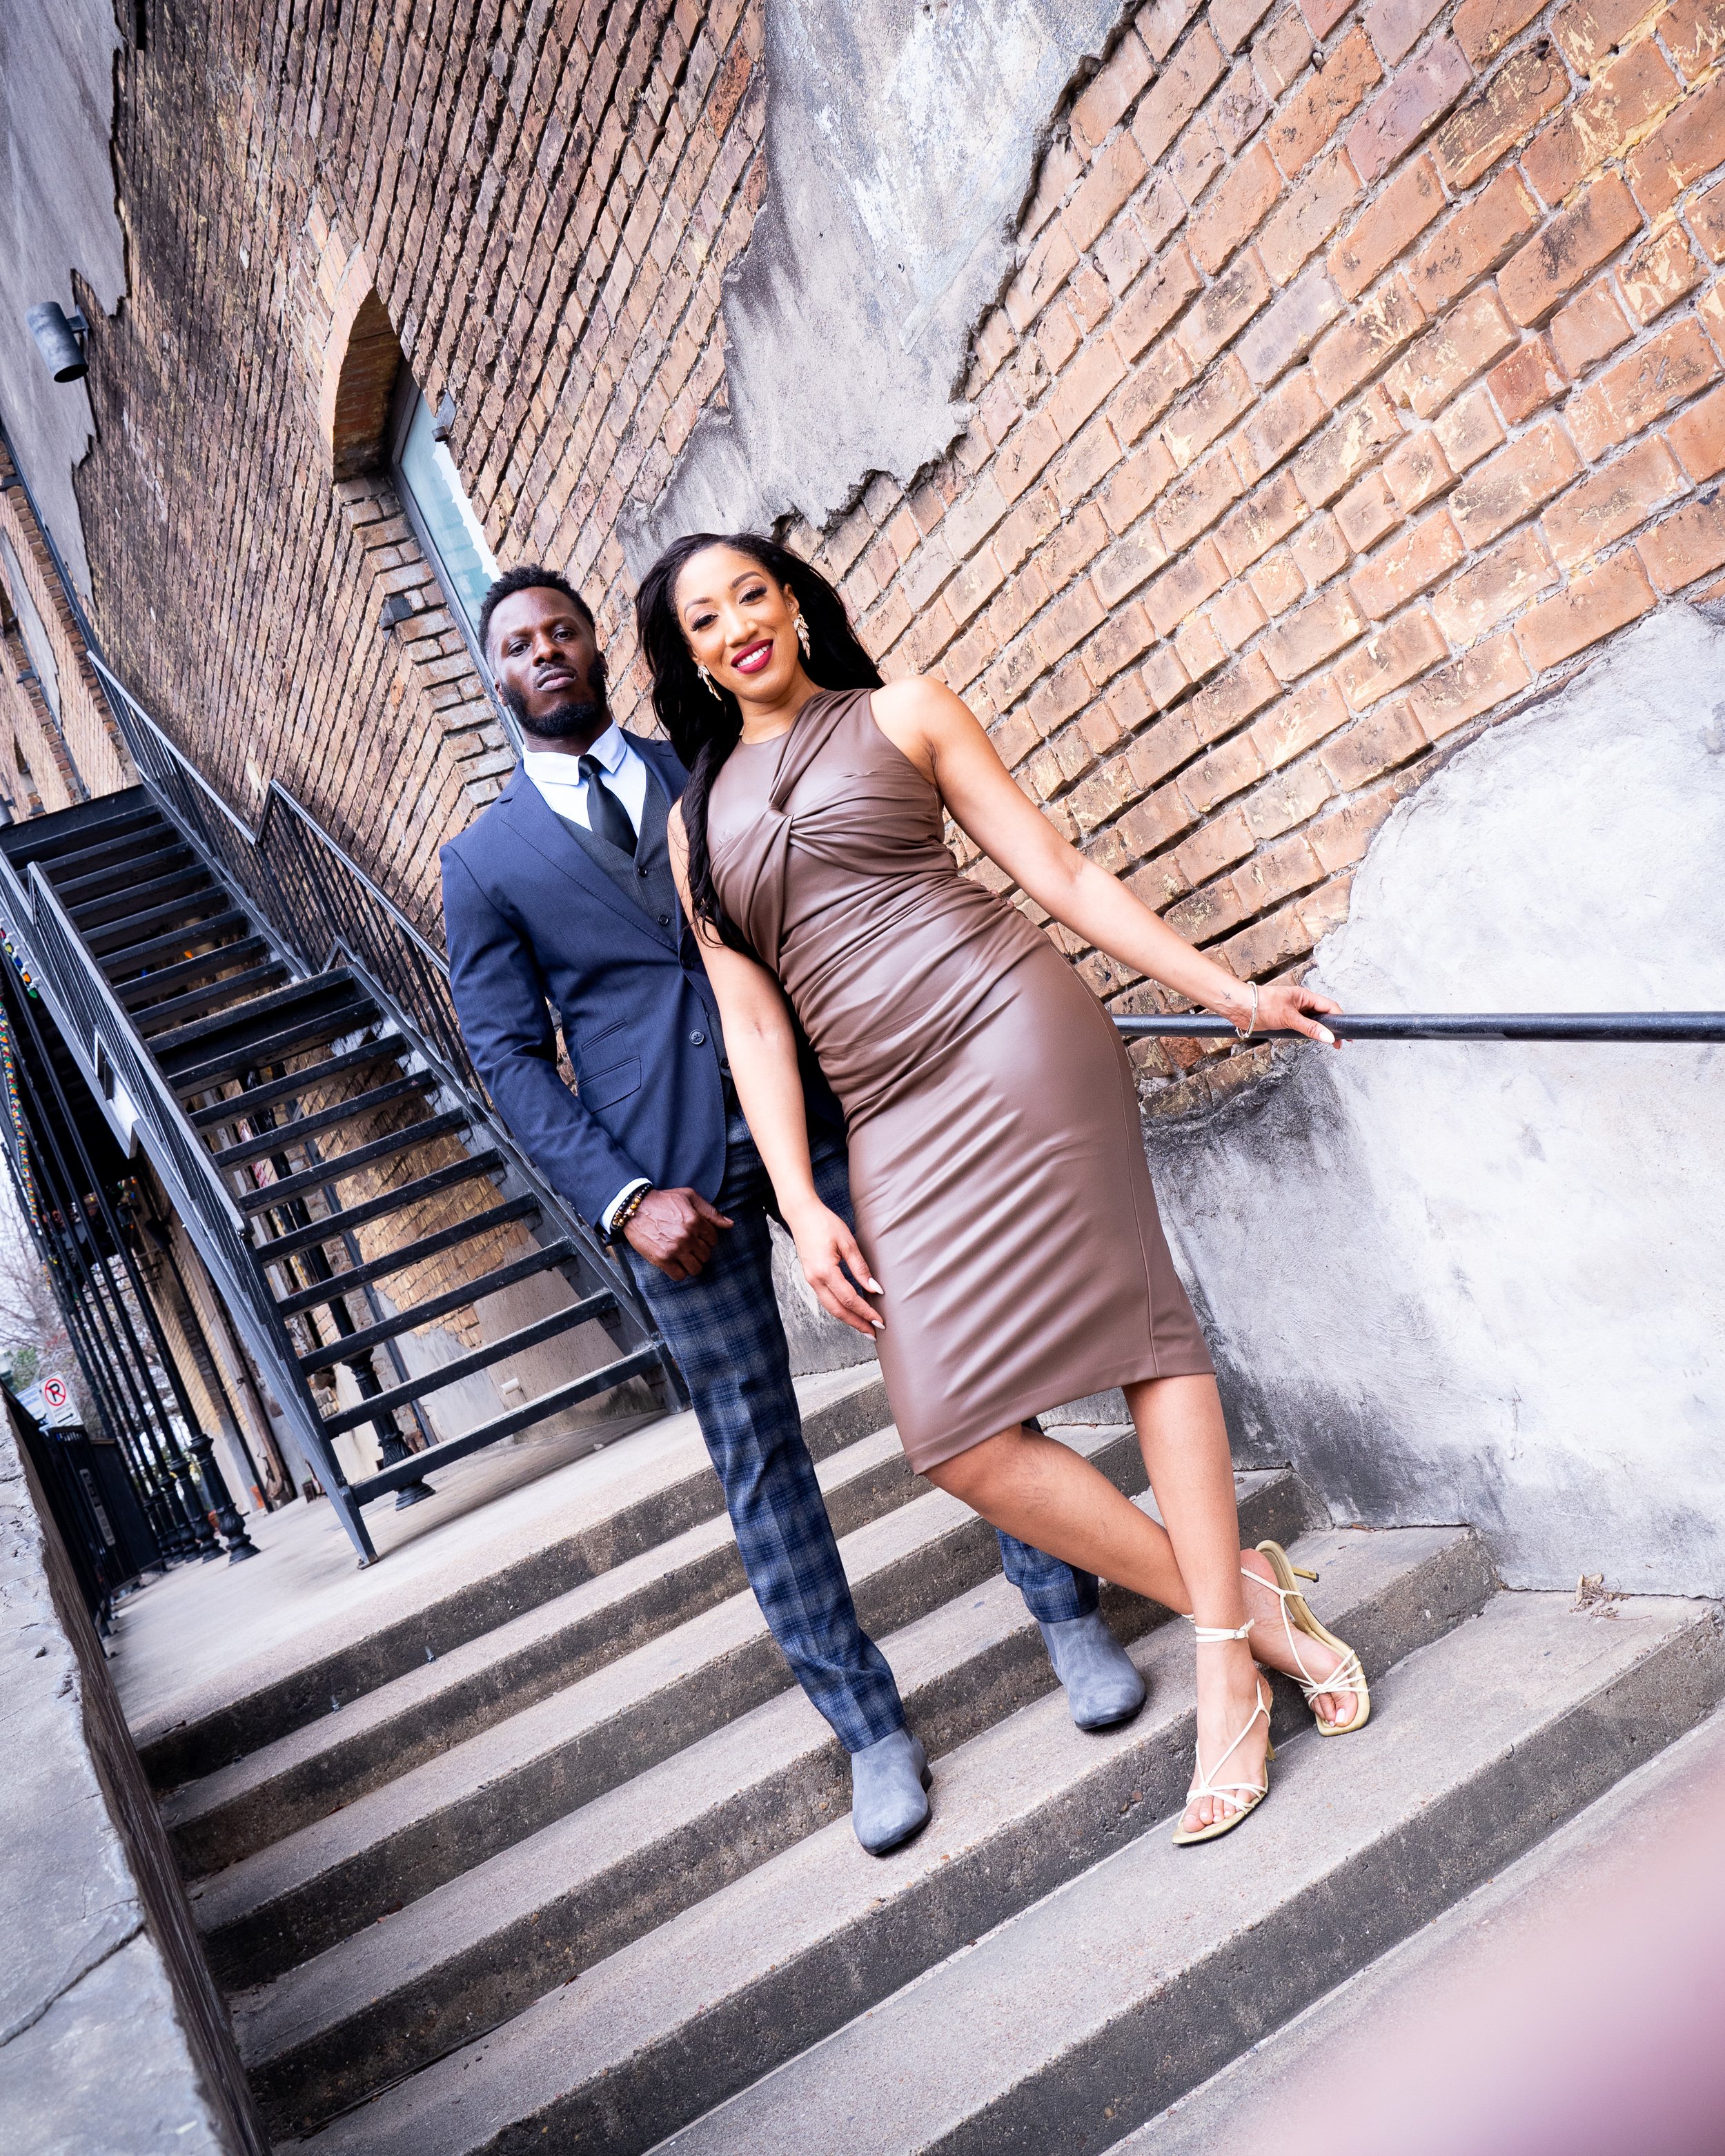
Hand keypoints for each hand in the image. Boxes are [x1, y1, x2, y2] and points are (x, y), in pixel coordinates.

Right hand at [623, 1188, 733, 1279]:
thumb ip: (710, 1211)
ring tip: (684, 1257)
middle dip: (700, 1252)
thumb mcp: (689, 1196)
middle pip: (706, 1255)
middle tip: (690, 1247)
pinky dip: (680, 1273)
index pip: (713, 1239)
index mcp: (695, 1221)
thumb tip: (730, 1224)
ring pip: (696, 1268)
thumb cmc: (662, 1200)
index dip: (707, 1239)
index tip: (698, 1237)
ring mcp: (675, 1249)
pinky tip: (675, 1264)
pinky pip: (679, 1276)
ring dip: (692, 1264)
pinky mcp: (662, 1259)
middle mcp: (687, 1237)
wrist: (634, 1208)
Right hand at [786, 1201, 884, 1336]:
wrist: (801, 1214)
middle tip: (873, 1332)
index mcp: (825, 1271)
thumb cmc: (824, 1223)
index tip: (879, 1320)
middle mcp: (815, 1280)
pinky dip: (839, 1307)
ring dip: (848, 1318)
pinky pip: (825, 1298)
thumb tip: (874, 1288)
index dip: (865, 1311)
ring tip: (864, 1325)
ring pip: (830, 1307)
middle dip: (857, 1323)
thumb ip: (861, 1268)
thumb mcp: (848, 1243)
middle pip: (838, 1310)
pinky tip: (850, 1309)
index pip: (849, 1299)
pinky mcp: (810, 1277)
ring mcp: (810, 1280)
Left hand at [1235, 980, 1342, 1046]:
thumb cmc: (1261, 1004)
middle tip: (1339, 1043)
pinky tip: (1311, 1039)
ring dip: (1320, 1032)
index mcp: (1304, 996)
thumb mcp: (1289, 1017)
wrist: (1239, 1008)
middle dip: (1332, 1028)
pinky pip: (1302, 1027)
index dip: (1339, 1019)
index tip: (1346, 1033)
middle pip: (1323, 1015)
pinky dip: (1308, 1033)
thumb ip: (1310, 1028)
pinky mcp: (1285, 1020)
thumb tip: (1328, 1037)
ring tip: (1329, 1043)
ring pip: (1313, 1022)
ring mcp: (1293, 1012)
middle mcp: (1300, 1003)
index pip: (1329, 1006)